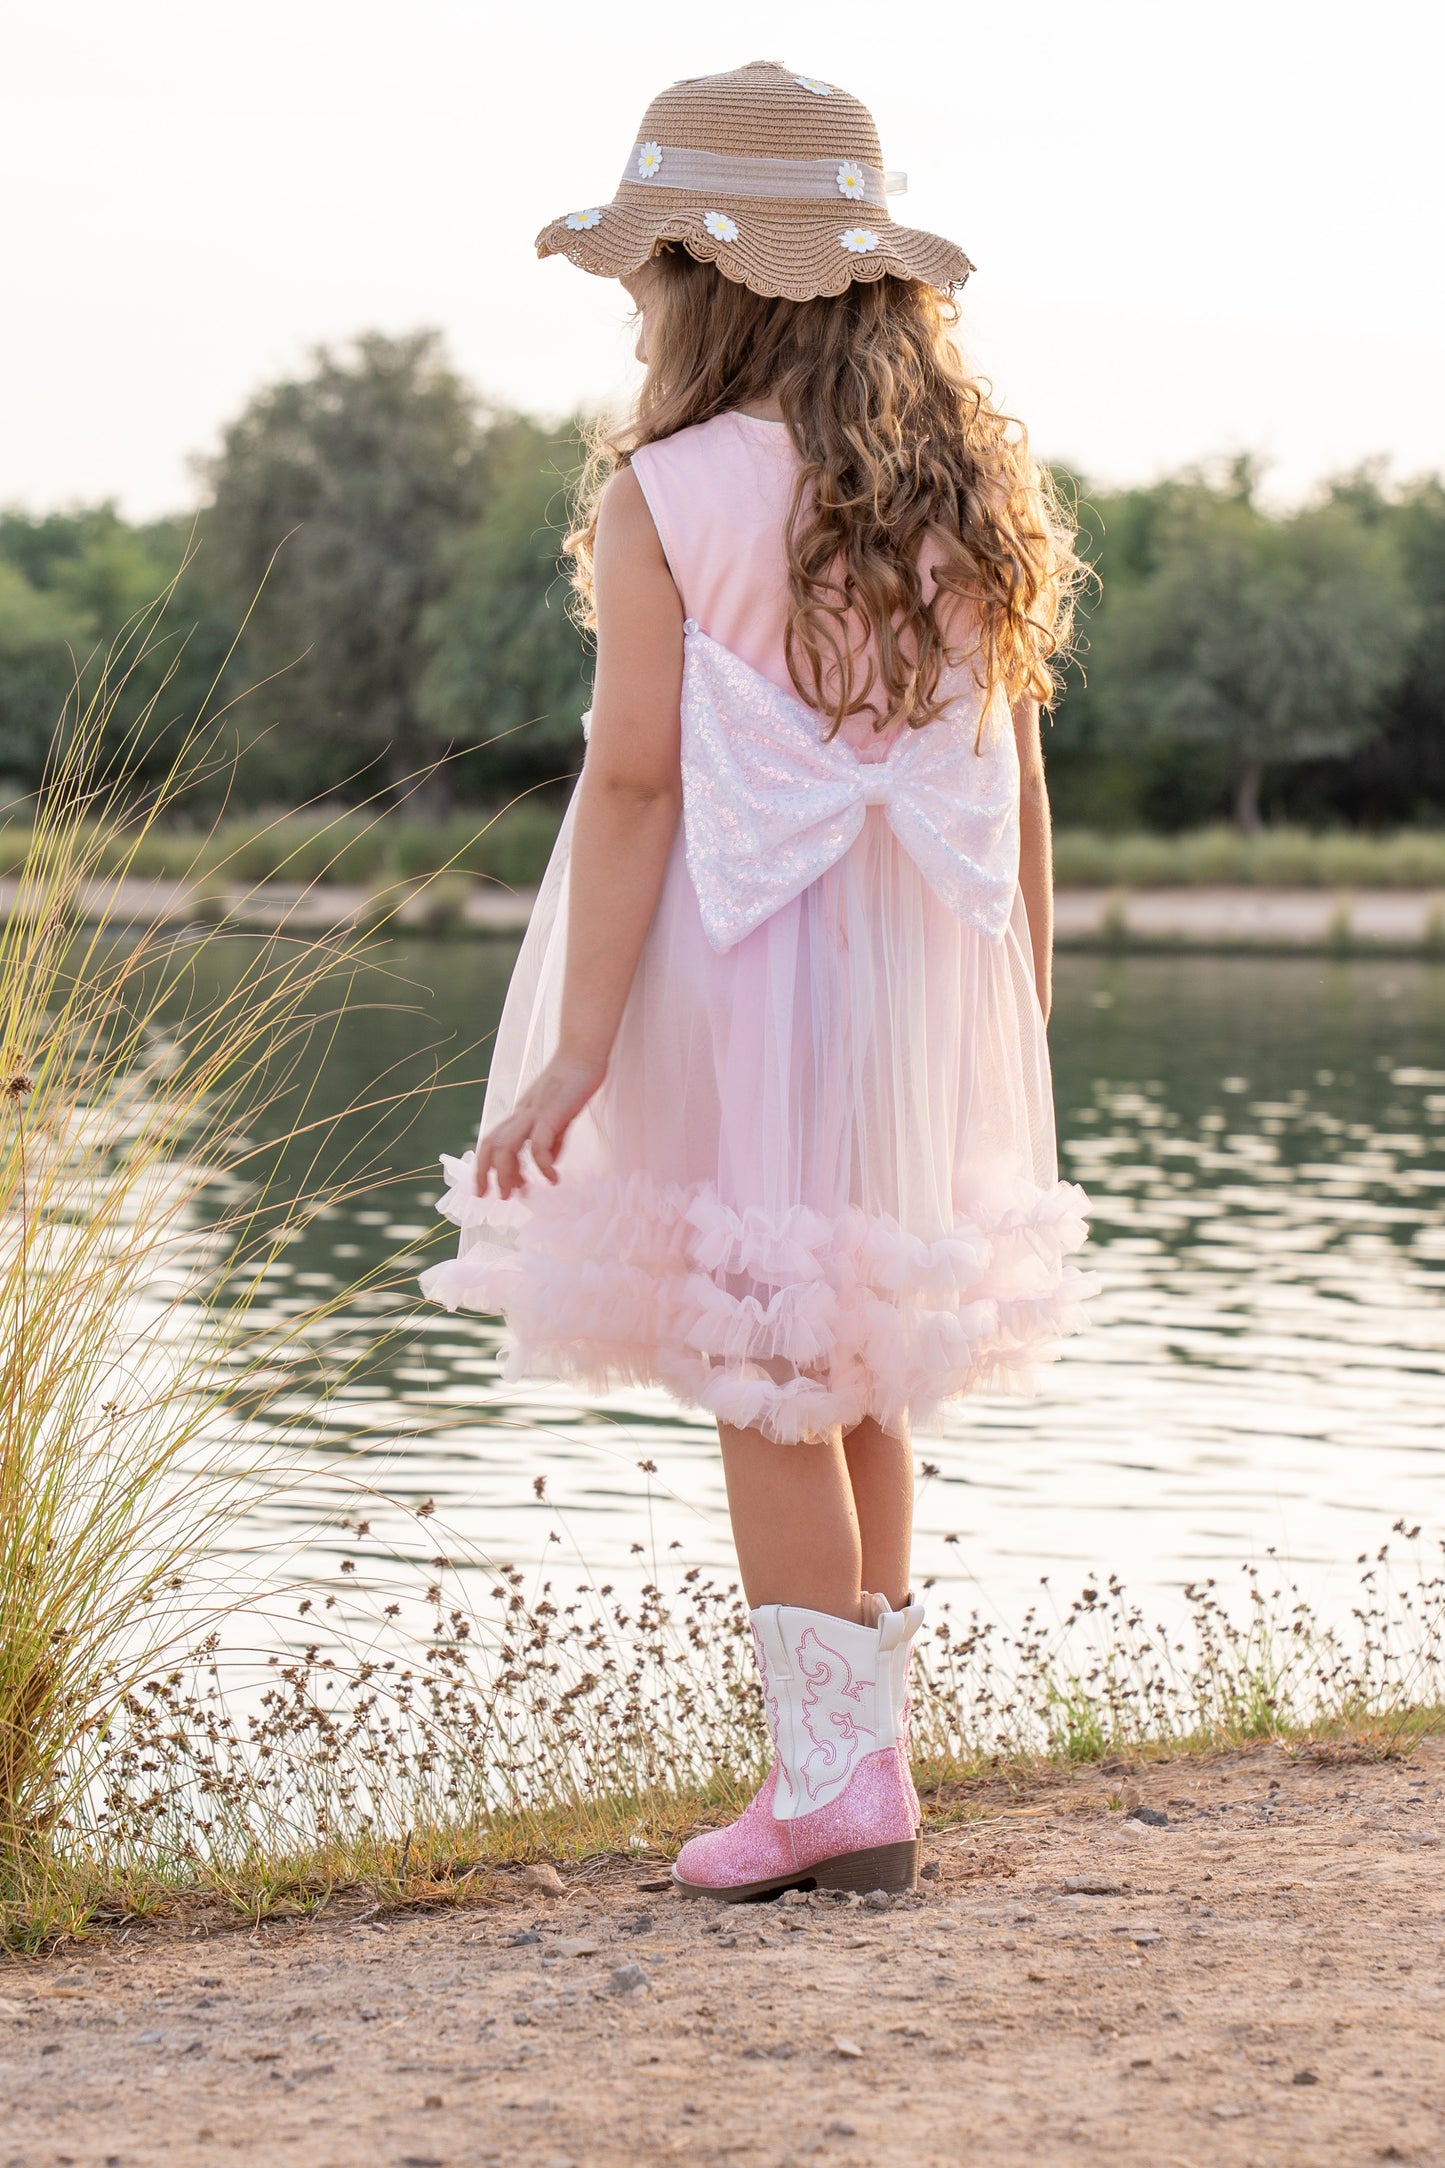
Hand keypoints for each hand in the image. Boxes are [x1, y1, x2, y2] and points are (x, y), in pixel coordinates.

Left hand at [472, 1050, 605, 1198]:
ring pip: (507, 1146)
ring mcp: (533, 1112)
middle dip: (487, 1174)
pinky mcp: (551, 1113)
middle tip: (498, 1198)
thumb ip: (554, 1137)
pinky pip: (539, 1144)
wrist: (583, 1053)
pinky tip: (553, 1178)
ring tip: (520, 1193)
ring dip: (508, 1173)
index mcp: (520, 1113)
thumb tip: (550, 1161)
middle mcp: (520, 1113)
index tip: (488, 1189)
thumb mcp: (560, 1114)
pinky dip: (542, 1165)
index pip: (491, 1141)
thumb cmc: (574, 1081)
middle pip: (490, 1145)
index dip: (484, 1166)